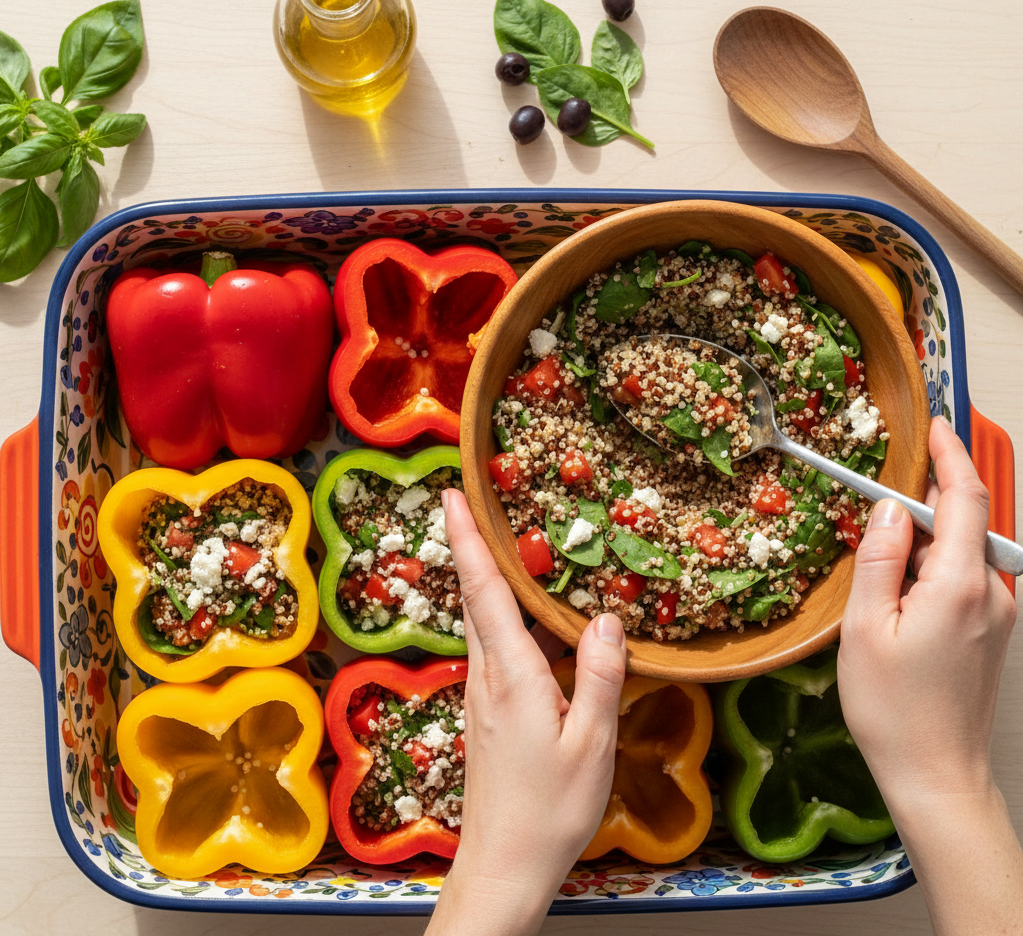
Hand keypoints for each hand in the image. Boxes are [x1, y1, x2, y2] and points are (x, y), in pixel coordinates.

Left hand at [427, 489, 625, 935]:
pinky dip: (508, 619)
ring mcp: (482, 693)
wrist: (503, 864)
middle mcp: (487, 675)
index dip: (468, 539)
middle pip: (475, 596)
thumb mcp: (591, 744)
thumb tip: (610, 619)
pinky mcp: (488, 711)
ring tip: (516, 548)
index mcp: (511, 675)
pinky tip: (539, 624)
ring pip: (484, 622)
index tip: (450, 495)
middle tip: (480, 501)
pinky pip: (496, 648)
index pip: (483, 591)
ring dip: (492, 581)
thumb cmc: (548, 811)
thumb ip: (601, 677)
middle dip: (473, 545)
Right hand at [838, 416, 1020, 935]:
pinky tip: (902, 591)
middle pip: (965, 522)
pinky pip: (967, 579)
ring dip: (928, 537)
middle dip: (928, 498)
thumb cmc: (892, 708)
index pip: (963, 499)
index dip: (949, 456)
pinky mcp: (995, 632)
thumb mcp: (865, 627)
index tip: (934, 427)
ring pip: (964, 551)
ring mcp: (999, 614)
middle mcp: (992, 593)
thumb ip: (878, 558)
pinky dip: (936, 566)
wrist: (936, 774)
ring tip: (882, 557)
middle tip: (880, 495)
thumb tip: (885, 508)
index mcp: (959, 586)